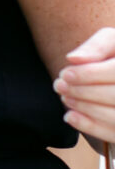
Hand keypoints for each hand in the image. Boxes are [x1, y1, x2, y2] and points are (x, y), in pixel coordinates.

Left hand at [58, 27, 114, 146]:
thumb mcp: (113, 41)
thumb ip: (97, 46)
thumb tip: (74, 59)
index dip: (90, 74)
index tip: (65, 74)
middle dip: (83, 92)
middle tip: (59, 86)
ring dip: (85, 108)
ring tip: (66, 98)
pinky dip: (91, 127)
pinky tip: (70, 116)